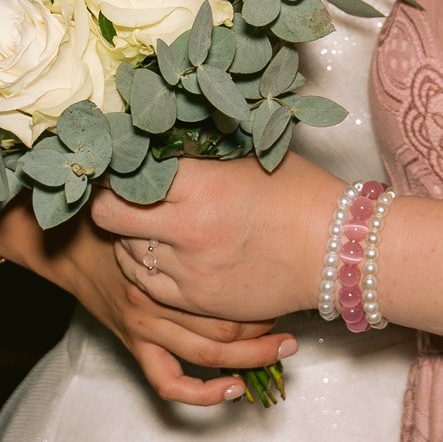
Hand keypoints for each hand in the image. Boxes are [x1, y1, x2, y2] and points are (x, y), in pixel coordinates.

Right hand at [27, 216, 295, 406]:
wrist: (73, 240)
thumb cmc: (124, 215)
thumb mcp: (164, 201)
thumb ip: (200, 206)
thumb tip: (255, 188)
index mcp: (168, 260)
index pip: (229, 287)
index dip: (265, 293)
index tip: (288, 286)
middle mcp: (158, 297)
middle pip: (224, 323)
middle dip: (265, 327)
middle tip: (293, 322)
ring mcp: (145, 325)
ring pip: (206, 353)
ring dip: (250, 357)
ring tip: (281, 350)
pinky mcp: (134, 344)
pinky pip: (167, 382)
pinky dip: (201, 393)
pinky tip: (232, 389)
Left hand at [92, 153, 342, 324]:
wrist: (334, 251)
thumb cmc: (299, 195)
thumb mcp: (248, 158)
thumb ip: (201, 156)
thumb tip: (162, 142)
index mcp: (198, 186)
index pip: (126, 175)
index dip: (115, 167)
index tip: (115, 163)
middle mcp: (185, 229)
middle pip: (109, 215)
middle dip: (108, 202)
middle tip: (115, 194)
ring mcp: (188, 269)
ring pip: (124, 252)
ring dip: (126, 236)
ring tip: (142, 223)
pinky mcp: (196, 299)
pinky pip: (147, 284)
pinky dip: (143, 267)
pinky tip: (155, 253)